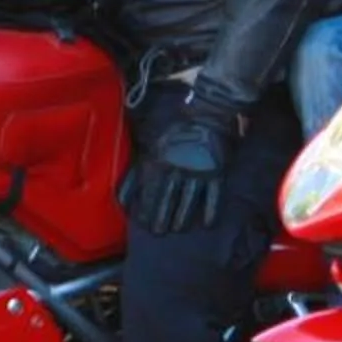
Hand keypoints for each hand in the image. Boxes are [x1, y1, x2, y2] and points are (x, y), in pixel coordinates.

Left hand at [121, 101, 238, 235]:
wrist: (206, 109)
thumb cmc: (174, 122)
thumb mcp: (149, 139)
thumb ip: (137, 164)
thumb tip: (124, 191)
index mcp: (157, 161)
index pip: (147, 192)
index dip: (143, 209)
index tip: (140, 222)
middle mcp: (176, 170)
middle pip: (166, 201)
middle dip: (161, 218)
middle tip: (158, 232)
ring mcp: (198, 172)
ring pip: (188, 202)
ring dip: (182, 218)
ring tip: (178, 229)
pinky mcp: (217, 172)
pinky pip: (214, 197)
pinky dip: (211, 211)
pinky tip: (208, 224)